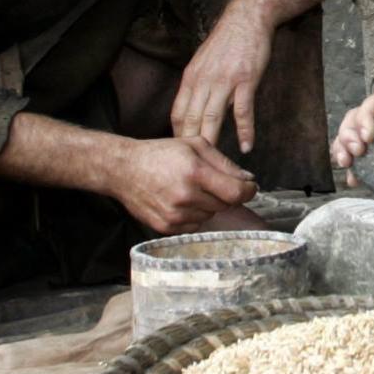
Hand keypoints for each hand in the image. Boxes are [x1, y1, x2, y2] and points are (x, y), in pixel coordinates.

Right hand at [105, 136, 257, 234]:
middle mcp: (185, 197)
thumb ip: (224, 163)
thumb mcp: (195, 145)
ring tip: (189, 189)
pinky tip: (179, 200)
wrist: (123, 169)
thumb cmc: (160, 153)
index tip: (250, 187)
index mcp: (195, 173)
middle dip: (224, 194)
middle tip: (210, 181)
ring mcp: (174, 215)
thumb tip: (248, 179)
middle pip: (224, 205)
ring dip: (207, 205)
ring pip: (210, 216)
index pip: (236, 193)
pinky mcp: (166, 227)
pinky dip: (193, 215)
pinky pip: (194, 226)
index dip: (248, 191)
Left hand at [171, 3, 272, 152]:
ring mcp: (224, 81)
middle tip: (193, 167)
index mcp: (191, 77)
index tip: (180, 153)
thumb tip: (191, 107)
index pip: (178, 113)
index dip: (177, 135)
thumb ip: (197, 84)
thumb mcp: (202, 61)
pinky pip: (243, 111)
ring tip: (216, 165)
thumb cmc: (226, 41)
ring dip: (213, 143)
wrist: (247, 18)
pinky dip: (245, 130)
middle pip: (191, 119)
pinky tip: (247, 146)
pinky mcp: (245, 80)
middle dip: (190, 146)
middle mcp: (203, 80)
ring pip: (212, 118)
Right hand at [330, 83, 373, 186]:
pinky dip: (352, 165)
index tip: (367, 137)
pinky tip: (354, 178)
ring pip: (349, 134)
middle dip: (348, 135)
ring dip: (342, 148)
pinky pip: (357, 153)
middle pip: (353, 118)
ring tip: (346, 164)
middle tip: (356, 153)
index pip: (372, 103)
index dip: (364, 118)